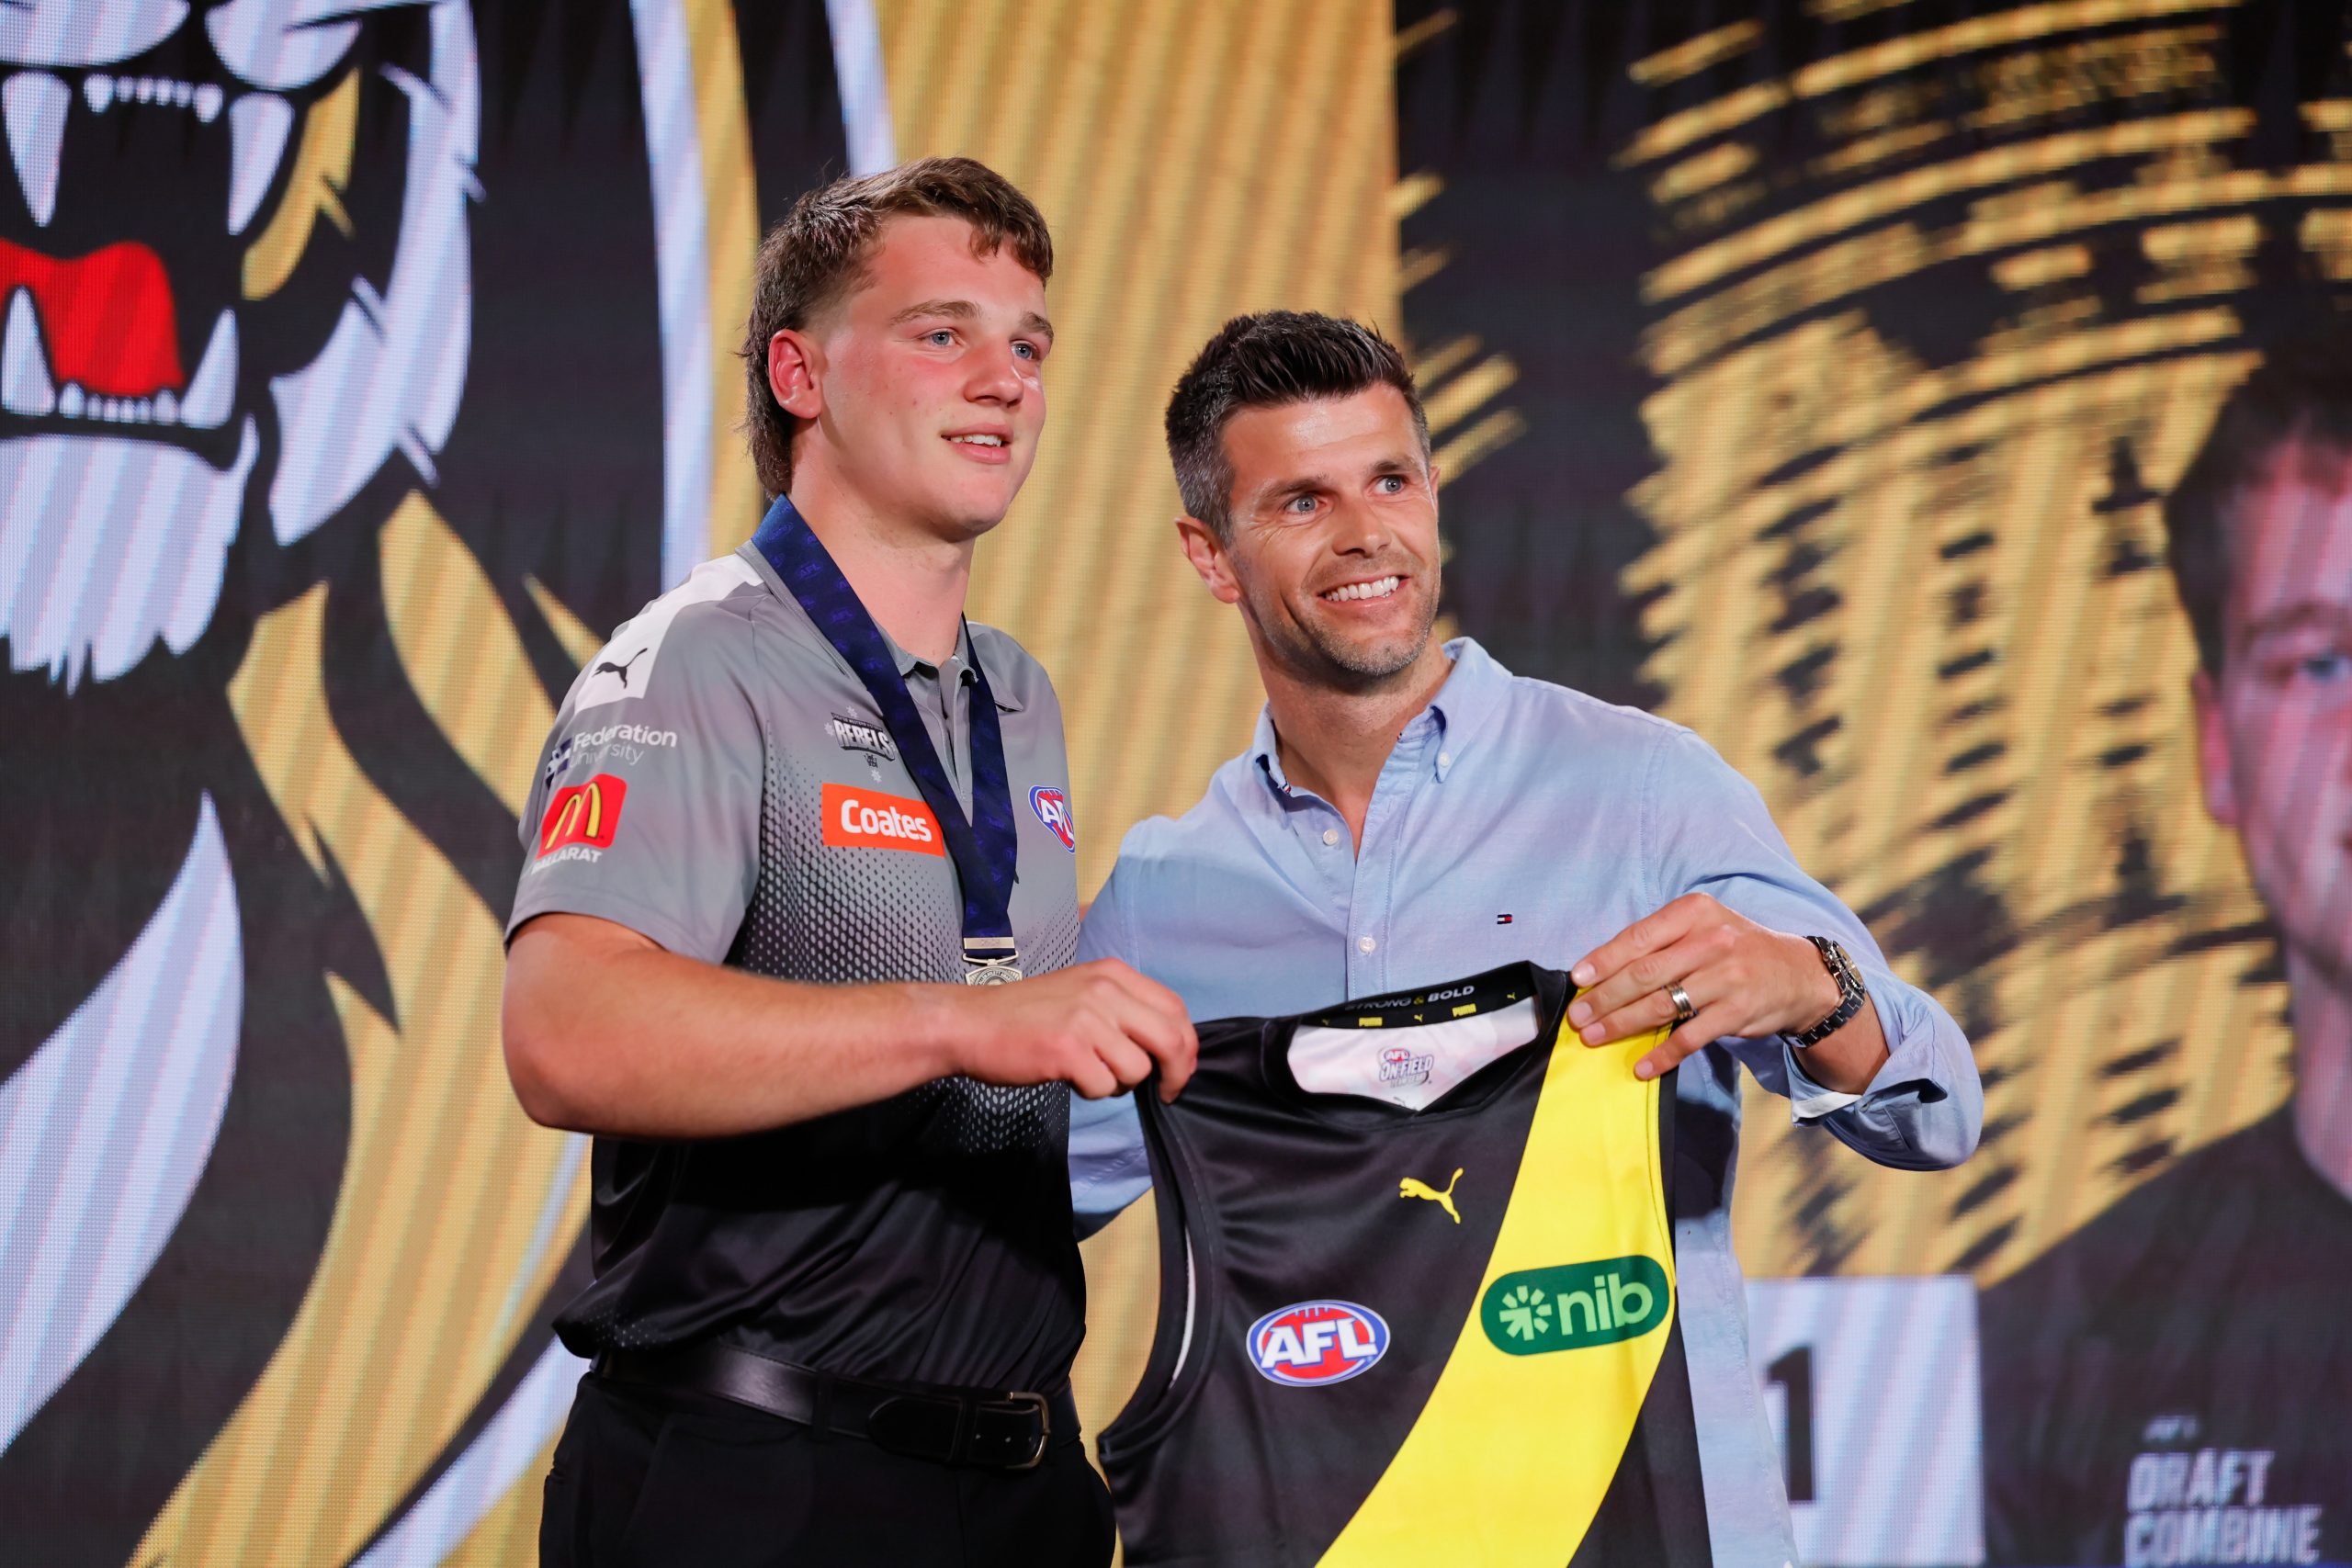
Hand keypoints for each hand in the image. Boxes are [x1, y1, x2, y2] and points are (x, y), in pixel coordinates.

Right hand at [948, 958, 1197, 1101]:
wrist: (970, 1023)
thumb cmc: (1026, 1014)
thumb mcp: (1081, 992)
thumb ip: (1123, 1008)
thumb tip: (1167, 1047)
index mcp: (1113, 973)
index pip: (1176, 1009)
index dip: (1187, 1045)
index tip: (1179, 1069)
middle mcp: (1105, 991)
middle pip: (1172, 1039)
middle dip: (1176, 1074)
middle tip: (1166, 1093)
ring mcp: (1087, 1019)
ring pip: (1138, 1069)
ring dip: (1119, 1083)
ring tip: (1089, 1071)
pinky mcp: (1068, 1050)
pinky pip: (1105, 1087)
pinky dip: (1091, 1091)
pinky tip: (1068, 1075)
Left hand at [1566, 894, 1843, 1081]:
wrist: (1797, 974)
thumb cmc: (1734, 949)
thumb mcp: (1702, 927)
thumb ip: (1660, 942)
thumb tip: (1602, 970)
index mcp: (1695, 913)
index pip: (1639, 937)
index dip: (1604, 960)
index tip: (1578, 980)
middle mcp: (1712, 941)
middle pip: (1646, 973)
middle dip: (1605, 998)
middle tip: (1578, 1016)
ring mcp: (1727, 977)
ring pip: (1663, 1005)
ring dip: (1622, 1024)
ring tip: (1594, 1037)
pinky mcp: (1738, 1012)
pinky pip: (1691, 1037)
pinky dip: (1663, 1054)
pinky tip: (1641, 1066)